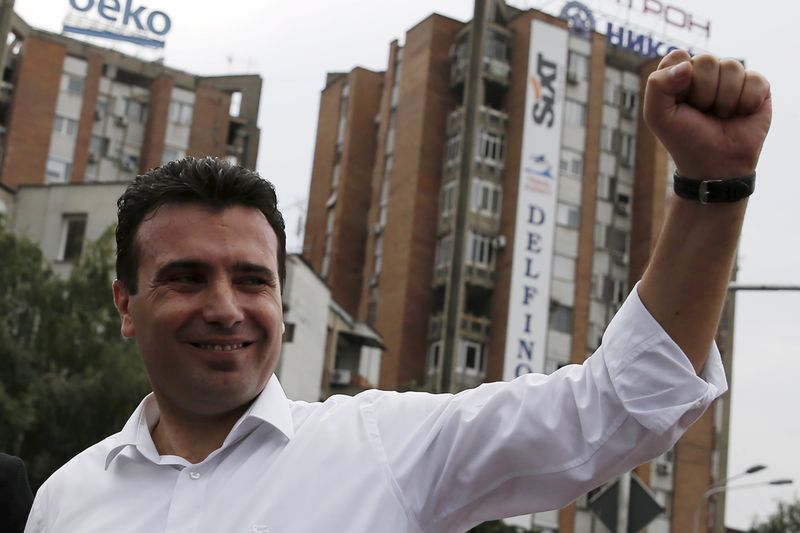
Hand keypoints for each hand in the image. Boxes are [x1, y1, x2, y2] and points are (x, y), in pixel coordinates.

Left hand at [643, 50, 771, 178]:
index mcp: (679, 75)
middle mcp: (706, 72)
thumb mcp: (658, 116)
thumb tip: (686, 65)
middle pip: (706, 60)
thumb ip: (657, 86)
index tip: (679, 103)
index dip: (678, 80)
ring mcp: (732, 78)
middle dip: (702, 93)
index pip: (678, 56)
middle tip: (702, 113)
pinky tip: (739, 114)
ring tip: (720, 115)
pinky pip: (753, 79)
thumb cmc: (684, 139)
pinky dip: (745, 102)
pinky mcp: (757, 86)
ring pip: (731, 66)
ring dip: (723, 100)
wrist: (716, 164)